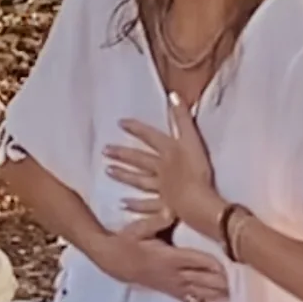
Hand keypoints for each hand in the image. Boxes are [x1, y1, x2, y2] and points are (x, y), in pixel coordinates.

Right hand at [96, 211, 228, 301]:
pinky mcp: (172, 292)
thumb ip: (157, 220)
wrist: (113, 260)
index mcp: (169, 257)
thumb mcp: (140, 227)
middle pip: (204, 279)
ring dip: (218, 295)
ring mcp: (174, 286)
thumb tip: (172, 210)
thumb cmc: (128, 240)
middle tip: (243, 283)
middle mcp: (174, 275)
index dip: (215, 263)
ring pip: (201, 292)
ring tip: (237, 298)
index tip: (231, 263)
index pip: (198, 261)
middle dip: (222, 282)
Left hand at [104, 94, 223, 240]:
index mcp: (169, 152)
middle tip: (105, 150)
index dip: (136, 129)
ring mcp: (161, 189)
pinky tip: (122, 204)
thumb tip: (173, 94)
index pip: (150, 137)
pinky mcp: (165, 207)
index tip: (120, 123)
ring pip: (139, 181)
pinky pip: (147, 206)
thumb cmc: (197, 170)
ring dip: (124, 176)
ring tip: (108, 171)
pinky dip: (135, 205)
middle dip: (122, 154)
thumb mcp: (193, 140)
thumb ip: (183, 118)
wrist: (196, 201)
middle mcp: (161, 169)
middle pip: (139, 160)